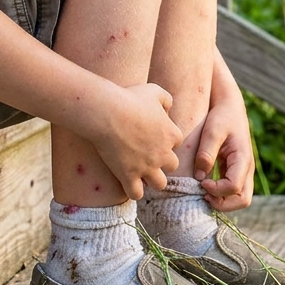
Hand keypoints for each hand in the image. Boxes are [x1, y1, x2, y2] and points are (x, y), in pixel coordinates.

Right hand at [91, 83, 179, 199]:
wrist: (108, 113)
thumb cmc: (129, 98)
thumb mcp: (154, 90)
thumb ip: (166, 99)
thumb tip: (168, 108)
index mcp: (171, 134)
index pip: (176, 143)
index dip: (164, 141)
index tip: (151, 136)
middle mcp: (163, 154)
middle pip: (172, 166)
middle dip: (162, 162)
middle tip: (146, 156)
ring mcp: (146, 167)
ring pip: (159, 184)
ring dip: (151, 180)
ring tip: (139, 173)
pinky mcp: (128, 176)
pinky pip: (136, 194)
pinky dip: (132, 191)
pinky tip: (125, 182)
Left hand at [194, 93, 255, 211]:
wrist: (230, 107)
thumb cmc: (222, 116)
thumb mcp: (212, 130)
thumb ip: (207, 152)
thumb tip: (200, 176)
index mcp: (243, 159)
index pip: (235, 187)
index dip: (217, 190)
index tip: (201, 182)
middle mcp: (247, 169)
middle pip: (243, 200)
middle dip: (223, 203)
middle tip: (203, 195)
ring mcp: (243, 172)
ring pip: (239, 199)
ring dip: (222, 201)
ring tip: (203, 192)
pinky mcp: (235, 172)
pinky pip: (232, 192)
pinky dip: (220, 195)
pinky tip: (204, 186)